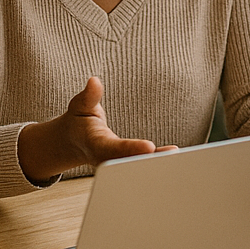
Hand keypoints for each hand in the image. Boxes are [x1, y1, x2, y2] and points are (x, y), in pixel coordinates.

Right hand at [17, 77, 174, 183]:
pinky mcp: (125, 163)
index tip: (149, 146)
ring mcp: (117, 164)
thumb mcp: (79, 106)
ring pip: (137, 167)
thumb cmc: (79, 122)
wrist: (74, 143)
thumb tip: (94, 81)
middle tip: (171, 155)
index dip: (131, 148)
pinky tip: (173, 155)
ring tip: (175, 154)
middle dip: (148, 162)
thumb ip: (89, 96)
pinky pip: (142, 164)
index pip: (115, 148)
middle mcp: (108, 159)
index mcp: (96, 146)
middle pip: (129, 164)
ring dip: (157, 163)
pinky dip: (157, 161)